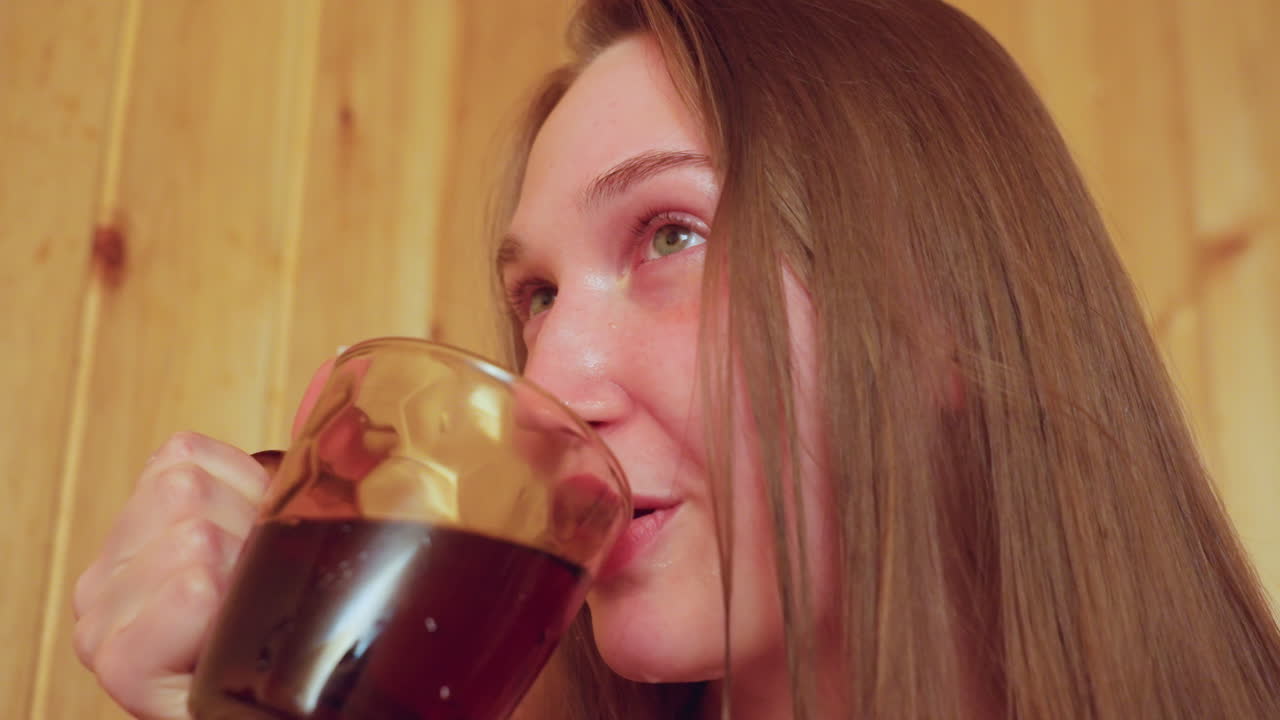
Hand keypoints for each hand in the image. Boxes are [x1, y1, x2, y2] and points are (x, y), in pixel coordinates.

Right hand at [72, 359, 335, 718]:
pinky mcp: (121, 661)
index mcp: (137, 533)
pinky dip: (227, 611)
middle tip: (267, 596)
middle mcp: (104, 576)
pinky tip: (229, 648)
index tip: (266, 551)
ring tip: (253, 627)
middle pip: (186, 493)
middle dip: (253, 538)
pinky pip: (190, 585)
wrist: (295, 708)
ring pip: (195, 537)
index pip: (182, 458)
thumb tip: (341, 373)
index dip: (251, 496)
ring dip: (249, 577)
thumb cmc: (296, 634)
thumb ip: (299, 465)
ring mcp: (105, 620)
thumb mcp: (289, 533)